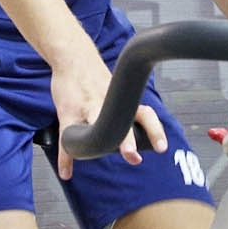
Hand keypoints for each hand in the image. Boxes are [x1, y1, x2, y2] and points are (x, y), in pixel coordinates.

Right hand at [50, 56, 167, 179]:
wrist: (72, 56)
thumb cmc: (95, 77)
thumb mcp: (115, 91)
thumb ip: (124, 112)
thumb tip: (136, 136)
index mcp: (121, 101)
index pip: (144, 114)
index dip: (154, 130)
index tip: (162, 148)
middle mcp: (106, 103)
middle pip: (120, 121)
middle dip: (126, 139)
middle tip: (133, 156)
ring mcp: (86, 106)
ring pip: (94, 124)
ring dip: (96, 141)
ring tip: (95, 157)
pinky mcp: (67, 110)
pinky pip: (66, 137)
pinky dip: (66, 157)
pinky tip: (67, 172)